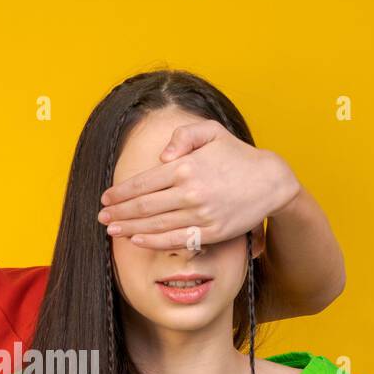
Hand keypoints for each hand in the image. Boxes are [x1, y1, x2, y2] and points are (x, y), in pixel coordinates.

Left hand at [97, 119, 300, 251]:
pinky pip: (176, 240)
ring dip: (130, 228)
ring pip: (156, 225)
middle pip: (144, 206)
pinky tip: (137, 240)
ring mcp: (201, 214)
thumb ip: (183, 136)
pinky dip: (153, 242)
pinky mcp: (211, 232)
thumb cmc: (238, 155)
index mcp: (186, 166)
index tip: (106, 198)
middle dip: (119, 212)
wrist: (272, 181)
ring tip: (112, 230)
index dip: (121, 192)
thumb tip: (161, 156)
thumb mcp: (212, 131)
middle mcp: (190, 192)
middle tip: (101, 217)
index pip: (143, 182)